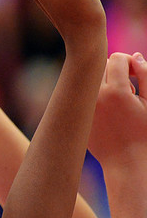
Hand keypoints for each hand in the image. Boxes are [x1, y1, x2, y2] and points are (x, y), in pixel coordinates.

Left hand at [89, 52, 146, 166]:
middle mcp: (95, 95)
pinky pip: (82, 92)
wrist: (125, 161)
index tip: (136, 75)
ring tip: (118, 97)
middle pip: (100, 65)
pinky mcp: (78, 112)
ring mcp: (84, 104)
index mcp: (117, 91)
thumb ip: (146, 76)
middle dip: (115, 70)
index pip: (116, 58)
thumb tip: (135, 55)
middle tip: (128, 87)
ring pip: (88, 77)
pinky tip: (107, 108)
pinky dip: (93, 93)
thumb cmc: (144, 132)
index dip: (129, 63)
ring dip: (103, 80)